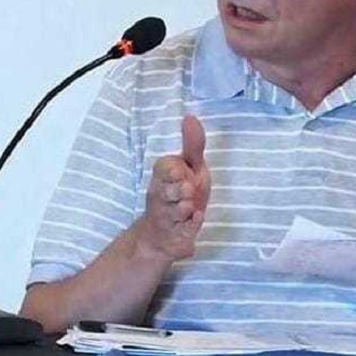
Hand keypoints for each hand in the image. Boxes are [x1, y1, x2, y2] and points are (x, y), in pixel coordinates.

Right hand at [135, 115, 210, 261]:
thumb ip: (192, 145)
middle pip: (168, 189)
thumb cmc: (181, 195)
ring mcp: (166, 220)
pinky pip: (183, 232)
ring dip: (185, 207)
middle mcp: (159, 198)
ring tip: (190, 206)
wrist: (166, 236)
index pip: (165, 167)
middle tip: (188, 190)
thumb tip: (191, 116)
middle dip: (181, 189)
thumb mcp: (190, 168)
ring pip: (175, 211)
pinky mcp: (174, 239)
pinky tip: (195, 219)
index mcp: (162, 179)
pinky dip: (190, 225)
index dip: (176, 169)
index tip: (183, 172)